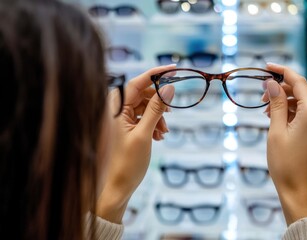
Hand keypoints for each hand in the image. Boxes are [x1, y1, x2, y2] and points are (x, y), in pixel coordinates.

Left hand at [97, 65, 175, 222]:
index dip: (156, 74)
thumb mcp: (144, 133)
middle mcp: (115, 108)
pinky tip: (158, 137)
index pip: (137, 82)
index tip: (173, 68)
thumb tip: (169, 88)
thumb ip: (156, 109)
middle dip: (159, 103)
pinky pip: (142, 117)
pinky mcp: (124, 126)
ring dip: (158, 117)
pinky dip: (153, 123)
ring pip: (145, 106)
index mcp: (114, 107)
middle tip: (171, 114)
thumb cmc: (126, 162)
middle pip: (143, 93)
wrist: (117, 186)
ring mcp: (119, 118)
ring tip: (163, 133)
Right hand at [263, 63, 306, 224]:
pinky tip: (278, 117)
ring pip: (304, 101)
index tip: (267, 66)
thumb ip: (275, 103)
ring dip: (285, 100)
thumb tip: (272, 82)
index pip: (298, 81)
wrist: (299, 190)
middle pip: (302, 90)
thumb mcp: (276, 130)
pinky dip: (293, 111)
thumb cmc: (285, 163)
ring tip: (266, 110)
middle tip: (262, 94)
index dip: (282, 71)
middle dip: (281, 88)